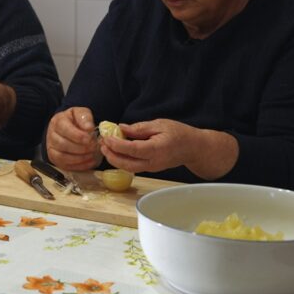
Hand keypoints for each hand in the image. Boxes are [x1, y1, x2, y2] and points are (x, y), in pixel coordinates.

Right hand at [45, 107, 100, 170]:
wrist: (69, 128)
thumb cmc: (75, 120)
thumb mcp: (80, 113)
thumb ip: (85, 118)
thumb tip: (89, 128)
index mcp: (57, 121)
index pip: (64, 129)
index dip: (77, 135)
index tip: (89, 138)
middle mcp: (51, 135)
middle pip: (63, 144)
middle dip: (80, 148)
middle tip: (93, 147)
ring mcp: (52, 149)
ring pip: (63, 157)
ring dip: (80, 158)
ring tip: (92, 154)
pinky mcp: (55, 160)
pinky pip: (66, 166)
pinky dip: (79, 166)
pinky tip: (90, 161)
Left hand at [99, 118, 237, 179]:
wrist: (193, 148)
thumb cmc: (179, 133)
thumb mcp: (159, 124)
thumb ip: (140, 128)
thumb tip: (121, 128)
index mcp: (157, 149)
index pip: (132, 149)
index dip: (117, 144)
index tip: (106, 137)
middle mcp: (153, 162)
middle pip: (127, 164)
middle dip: (111, 154)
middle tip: (101, 143)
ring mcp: (151, 168)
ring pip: (128, 168)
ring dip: (114, 159)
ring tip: (105, 146)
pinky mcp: (150, 169)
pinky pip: (132, 167)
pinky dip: (121, 160)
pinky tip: (115, 150)